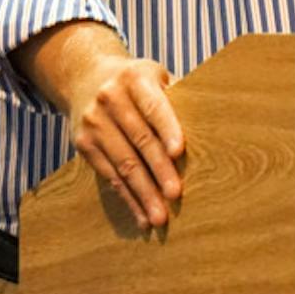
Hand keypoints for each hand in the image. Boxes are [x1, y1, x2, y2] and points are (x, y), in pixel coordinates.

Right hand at [11, 21, 184, 229]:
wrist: (84, 77)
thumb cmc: (134, 83)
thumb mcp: (153, 76)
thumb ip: (175, 97)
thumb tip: (211, 125)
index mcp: (134, 78)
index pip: (153, 105)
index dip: (167, 128)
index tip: (179, 151)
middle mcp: (110, 98)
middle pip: (139, 139)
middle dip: (159, 169)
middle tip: (176, 194)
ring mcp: (93, 121)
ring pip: (123, 163)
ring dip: (143, 192)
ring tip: (160, 216)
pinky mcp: (83, 143)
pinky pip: (109, 175)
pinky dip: (128, 197)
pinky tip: (141, 215)